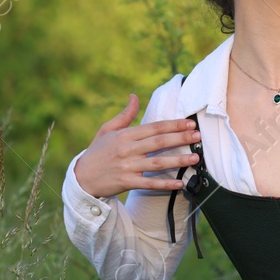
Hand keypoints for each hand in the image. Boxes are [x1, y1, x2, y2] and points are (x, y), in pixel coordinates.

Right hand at [73, 94, 202, 197]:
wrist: (81, 178)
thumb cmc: (96, 152)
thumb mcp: (107, 130)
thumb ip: (124, 115)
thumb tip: (134, 96)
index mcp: (125, 135)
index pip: (153, 127)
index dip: (173, 125)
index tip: (189, 123)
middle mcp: (127, 150)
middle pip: (159, 142)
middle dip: (180, 138)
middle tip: (198, 136)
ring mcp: (127, 167)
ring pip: (157, 163)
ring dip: (178, 160)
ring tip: (195, 158)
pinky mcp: (127, 182)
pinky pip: (149, 183)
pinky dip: (165, 184)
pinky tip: (179, 183)